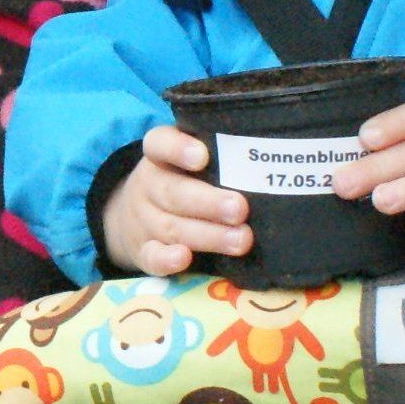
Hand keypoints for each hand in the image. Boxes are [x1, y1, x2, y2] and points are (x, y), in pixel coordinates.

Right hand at [101, 125, 251, 275]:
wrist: (134, 218)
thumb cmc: (183, 184)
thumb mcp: (190, 166)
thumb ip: (220, 162)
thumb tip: (269, 164)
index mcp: (159, 158)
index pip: (159, 144)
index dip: (178, 149)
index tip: (203, 156)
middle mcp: (149, 186)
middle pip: (173, 192)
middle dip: (209, 202)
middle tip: (240, 209)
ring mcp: (144, 221)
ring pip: (171, 227)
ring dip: (208, 235)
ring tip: (241, 240)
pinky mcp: (143, 251)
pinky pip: (150, 256)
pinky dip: (166, 259)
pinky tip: (184, 258)